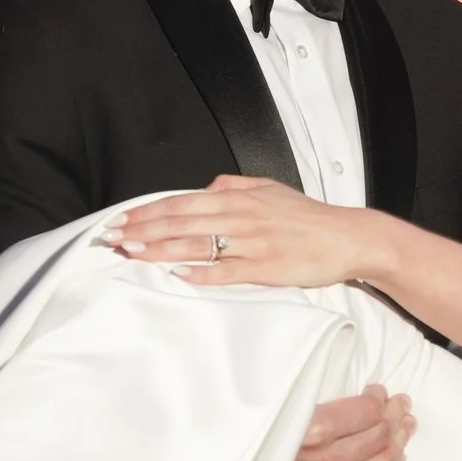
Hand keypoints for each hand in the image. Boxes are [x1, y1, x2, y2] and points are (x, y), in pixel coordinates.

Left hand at [101, 177, 385, 289]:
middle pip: (181, 221)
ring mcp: (252, 243)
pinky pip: (227, 271)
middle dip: (142, 229)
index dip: (148, 211)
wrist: (349, 237)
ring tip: (131, 253)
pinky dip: (201, 273)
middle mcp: (241, 216)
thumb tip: (207, 186)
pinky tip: (178, 275)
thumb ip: (236, 185)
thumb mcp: (271, 189)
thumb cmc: (309, 217)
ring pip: (197, 244)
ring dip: (160, 248)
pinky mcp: (266, 268)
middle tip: (112, 238)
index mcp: (239, 198)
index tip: (121, 219)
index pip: (182, 202)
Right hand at [274, 386, 414, 460]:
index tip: (379, 390)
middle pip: (380, 437)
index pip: (366, 411)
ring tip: (406, 427)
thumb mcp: (277, 411)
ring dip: (401, 443)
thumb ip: (317, 404)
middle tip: (401, 404)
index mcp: (311, 432)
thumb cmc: (250, 443)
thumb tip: (358, 393)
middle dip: (395, 416)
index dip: (379, 398)